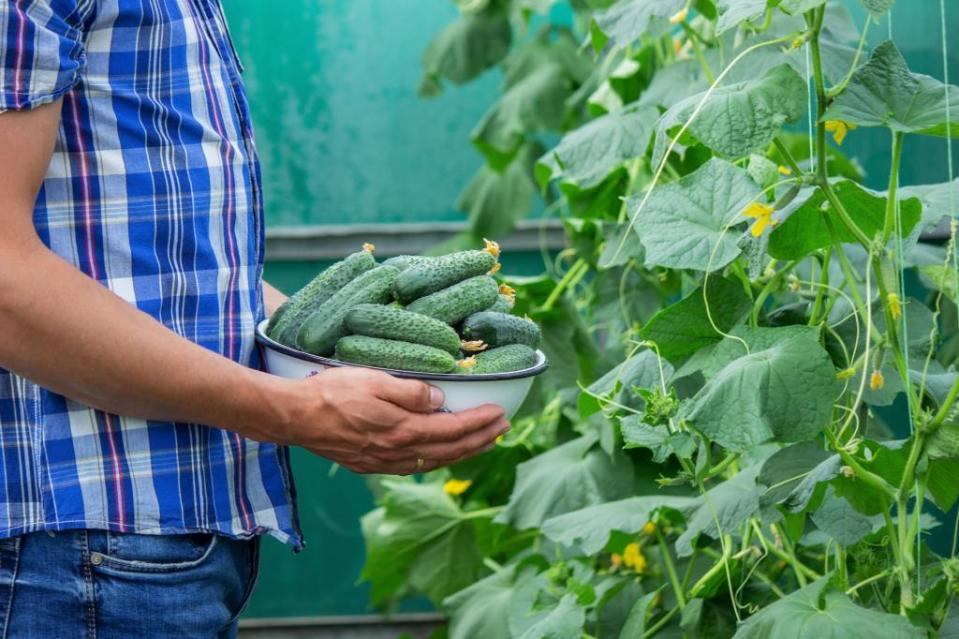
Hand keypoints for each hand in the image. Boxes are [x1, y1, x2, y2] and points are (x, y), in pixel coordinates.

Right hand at [271, 366, 508, 474]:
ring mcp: (382, 462)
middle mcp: (396, 453)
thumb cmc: (331, 393)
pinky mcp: (369, 464)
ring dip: (462, 453)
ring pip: (433, 462)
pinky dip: (435, 459)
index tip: (501, 413)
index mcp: (401, 431)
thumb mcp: (374, 380)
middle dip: (480, 440)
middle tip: (503, 429)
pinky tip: (440, 454)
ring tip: (482, 442)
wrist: (293, 417)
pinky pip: (413, 466)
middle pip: (449, 451)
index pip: (452, 430)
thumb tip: (440, 400)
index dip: (480, 423)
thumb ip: (410, 393)